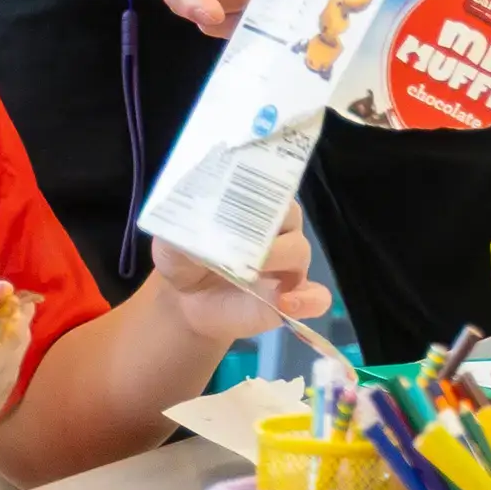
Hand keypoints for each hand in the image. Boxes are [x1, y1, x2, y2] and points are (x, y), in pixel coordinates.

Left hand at [142, 209, 331, 352]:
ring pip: (300, 252)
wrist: (186, 299)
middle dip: (269, 225)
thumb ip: (181, 227)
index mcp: (255, 206)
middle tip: (244, 238)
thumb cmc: (185, 256)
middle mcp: (278, 230)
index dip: (262, 190)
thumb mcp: (172, 238)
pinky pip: (317, 297)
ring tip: (251, 272)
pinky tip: (285, 303)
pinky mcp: (294, 297)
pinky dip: (308, 300)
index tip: (248, 196)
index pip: (270, 186)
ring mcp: (289, 265)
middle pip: (291, 216)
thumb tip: (193, 226)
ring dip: (278, 259)